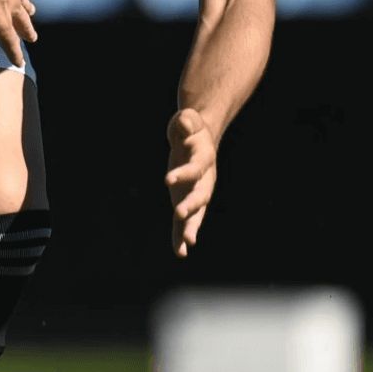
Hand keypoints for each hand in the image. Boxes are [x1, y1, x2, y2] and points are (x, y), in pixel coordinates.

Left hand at [0, 0, 35, 69]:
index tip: (20, 64)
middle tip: (33, 39)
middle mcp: (11, 4)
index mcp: (1, 19)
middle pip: (22, 22)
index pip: (10, 42)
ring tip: (32, 13)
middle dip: (27, 32)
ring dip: (28, 8)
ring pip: (23, 0)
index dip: (15, 54)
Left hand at [165, 108, 217, 258]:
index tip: (167, 179)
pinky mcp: (187, 200)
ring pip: (197, 212)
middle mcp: (205, 179)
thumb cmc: (190, 127)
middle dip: (191, 205)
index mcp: (204, 158)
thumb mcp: (188, 119)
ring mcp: (197, 192)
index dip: (183, 174)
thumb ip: (187, 121)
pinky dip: (182, 235)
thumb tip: (184, 123)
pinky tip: (181, 252)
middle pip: (201, 194)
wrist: (196, 138)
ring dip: (192, 227)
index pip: (194, 168)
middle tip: (179, 214)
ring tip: (187, 244)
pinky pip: (186, 220)